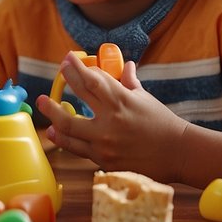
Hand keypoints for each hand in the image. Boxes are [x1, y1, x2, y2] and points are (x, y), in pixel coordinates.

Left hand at [35, 54, 187, 181]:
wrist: (177, 153)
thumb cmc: (163, 123)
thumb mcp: (145, 98)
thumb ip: (130, 82)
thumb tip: (125, 65)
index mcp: (121, 101)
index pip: (92, 79)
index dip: (77, 68)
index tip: (68, 59)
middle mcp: (110, 121)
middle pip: (76, 98)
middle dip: (64, 84)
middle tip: (55, 78)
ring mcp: (104, 143)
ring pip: (69, 128)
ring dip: (53, 115)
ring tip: (44, 105)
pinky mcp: (104, 161)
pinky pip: (78, 149)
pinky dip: (64, 140)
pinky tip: (55, 133)